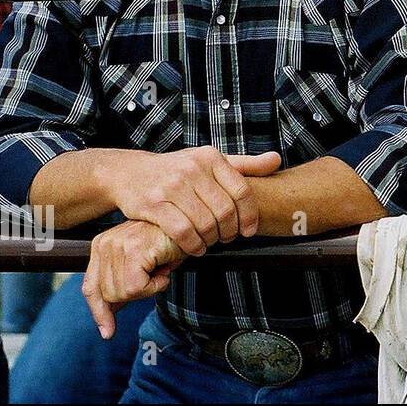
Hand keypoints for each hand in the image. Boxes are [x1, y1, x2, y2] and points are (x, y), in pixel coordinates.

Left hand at [82, 219, 185, 338]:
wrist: (191, 226)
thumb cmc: (169, 242)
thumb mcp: (140, 264)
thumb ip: (122, 283)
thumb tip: (112, 310)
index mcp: (102, 245)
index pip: (91, 287)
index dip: (99, 312)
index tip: (107, 332)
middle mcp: (105, 244)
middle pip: (109, 295)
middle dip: (135, 293)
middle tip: (153, 276)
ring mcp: (118, 245)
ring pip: (124, 293)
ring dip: (149, 287)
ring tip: (160, 269)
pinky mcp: (133, 250)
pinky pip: (138, 287)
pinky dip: (156, 285)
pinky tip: (164, 269)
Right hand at [103, 146, 282, 255]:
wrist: (130, 173)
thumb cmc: (176, 169)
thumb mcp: (209, 161)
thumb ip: (244, 164)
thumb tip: (277, 160)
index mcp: (210, 157)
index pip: (242, 190)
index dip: (250, 215)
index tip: (249, 230)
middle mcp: (192, 168)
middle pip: (225, 210)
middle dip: (230, 231)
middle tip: (227, 239)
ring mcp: (172, 186)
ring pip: (205, 223)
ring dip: (211, 240)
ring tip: (210, 243)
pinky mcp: (154, 204)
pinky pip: (182, 232)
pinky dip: (193, 245)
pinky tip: (194, 248)